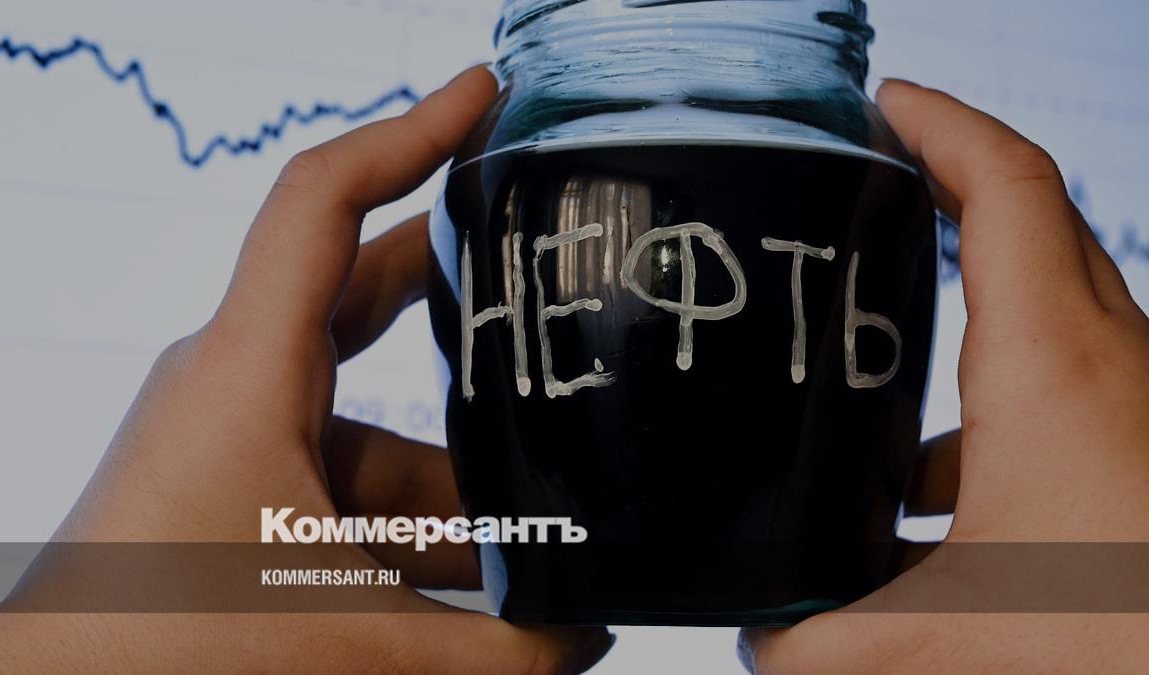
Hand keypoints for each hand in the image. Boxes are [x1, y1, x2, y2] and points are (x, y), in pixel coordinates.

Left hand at [0, 66, 612, 673]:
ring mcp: (236, 436)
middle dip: (462, 277)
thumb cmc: (159, 647)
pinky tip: (479, 575)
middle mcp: (239, 383)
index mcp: (251, 372)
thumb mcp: (355, 641)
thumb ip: (492, 651)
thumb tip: (584, 637)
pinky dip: (410, 514)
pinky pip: (344, 474)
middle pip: (367, 288)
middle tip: (540, 247)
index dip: (413, 131)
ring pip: (371, 420)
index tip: (484, 95)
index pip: (326, 201)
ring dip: (454, 468)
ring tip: (545, 518)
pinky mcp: (238, 487)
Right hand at [738, 79, 1148, 672]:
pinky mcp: (1144, 445)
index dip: (940, 123)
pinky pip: (1064, 395)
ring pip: (1044, 320)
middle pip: (1029, 224)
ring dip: (963, 337)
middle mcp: (1108, 359)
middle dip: (945, 193)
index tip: (883, 102)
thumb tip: (762, 643)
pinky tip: (941, 513)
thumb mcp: (951, 640)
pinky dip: (995, 422)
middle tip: (870, 190)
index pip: (1003, 185)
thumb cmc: (1126, 630)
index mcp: (1050, 363)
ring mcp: (1135, 400)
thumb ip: (826, 644)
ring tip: (874, 396)